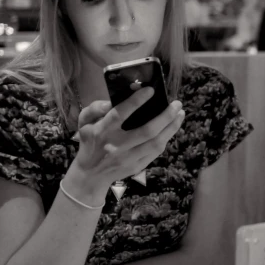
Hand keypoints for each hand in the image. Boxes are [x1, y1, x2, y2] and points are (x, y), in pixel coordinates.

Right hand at [68, 88, 185, 198]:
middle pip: (147, 131)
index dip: (136, 102)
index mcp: (102, 131)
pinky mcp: (137, 167)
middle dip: (165, 116)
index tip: (151, 90)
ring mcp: (128, 158)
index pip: (120, 114)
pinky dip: (166, 138)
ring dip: (171, 127)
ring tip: (180, 113)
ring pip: (156, 143)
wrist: (91, 174)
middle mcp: (117, 146)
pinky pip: (156, 152)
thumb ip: (94, 108)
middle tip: (177, 103)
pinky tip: (172, 127)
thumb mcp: (84, 123)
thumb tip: (110, 101)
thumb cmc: (90, 142)